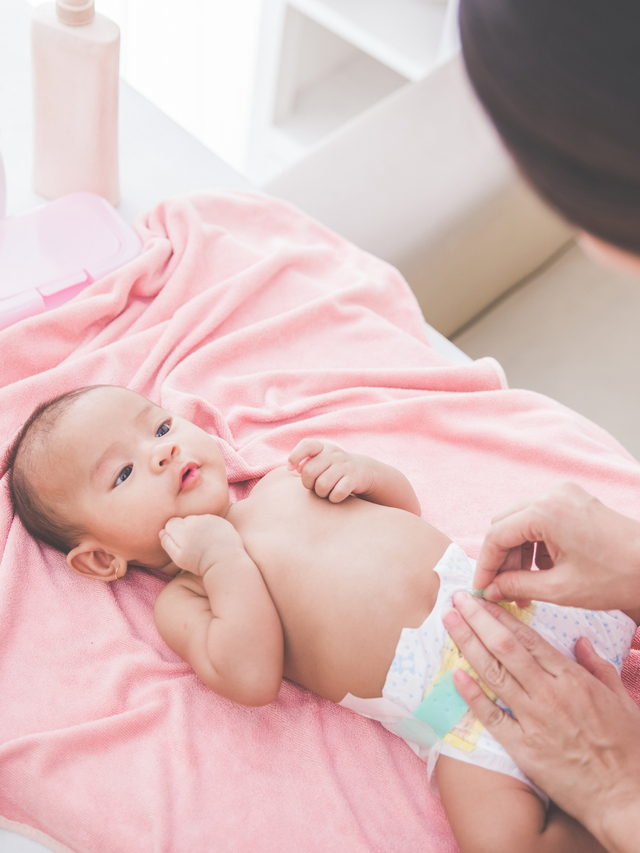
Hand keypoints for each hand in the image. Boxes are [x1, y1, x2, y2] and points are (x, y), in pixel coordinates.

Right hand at [159, 514, 242, 576]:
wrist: (224, 561)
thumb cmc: (199, 562)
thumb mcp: (178, 558)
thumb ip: (167, 543)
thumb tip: (162, 532)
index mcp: (181, 528)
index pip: (171, 523)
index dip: (173, 533)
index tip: (180, 543)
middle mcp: (194, 519)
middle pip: (185, 521)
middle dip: (187, 530)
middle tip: (193, 545)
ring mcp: (208, 518)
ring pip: (199, 520)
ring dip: (199, 528)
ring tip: (204, 544)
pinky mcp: (220, 520)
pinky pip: (211, 521)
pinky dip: (211, 528)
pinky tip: (213, 540)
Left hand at [287, 438, 373, 502]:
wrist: (363, 471)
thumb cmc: (332, 469)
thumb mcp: (320, 460)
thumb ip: (305, 463)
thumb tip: (295, 468)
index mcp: (322, 447)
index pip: (306, 445)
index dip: (295, 456)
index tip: (291, 468)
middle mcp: (333, 454)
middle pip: (309, 471)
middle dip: (307, 484)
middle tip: (313, 486)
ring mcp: (345, 465)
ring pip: (322, 485)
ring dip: (321, 493)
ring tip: (324, 491)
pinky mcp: (354, 478)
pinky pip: (337, 493)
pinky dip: (333, 498)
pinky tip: (335, 495)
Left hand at [443, 594, 639, 851]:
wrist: (626, 798)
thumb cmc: (628, 749)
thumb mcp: (621, 699)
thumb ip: (598, 666)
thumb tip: (582, 640)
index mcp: (573, 679)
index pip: (528, 638)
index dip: (502, 616)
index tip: (483, 600)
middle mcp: (549, 694)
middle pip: (505, 648)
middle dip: (478, 619)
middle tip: (457, 600)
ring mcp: (534, 721)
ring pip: (494, 674)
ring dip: (468, 644)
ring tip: (449, 622)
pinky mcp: (524, 749)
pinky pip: (492, 717)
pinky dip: (472, 695)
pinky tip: (454, 674)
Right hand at [474, 482, 639, 610]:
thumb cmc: (615, 577)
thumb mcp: (560, 588)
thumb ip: (518, 587)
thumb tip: (491, 591)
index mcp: (545, 511)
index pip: (496, 535)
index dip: (486, 565)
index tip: (482, 589)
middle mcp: (550, 495)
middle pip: (505, 524)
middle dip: (500, 558)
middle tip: (501, 589)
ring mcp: (563, 495)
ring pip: (521, 522)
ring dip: (517, 553)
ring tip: (523, 587)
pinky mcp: (573, 500)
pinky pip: (540, 519)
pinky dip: (535, 544)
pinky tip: (542, 572)